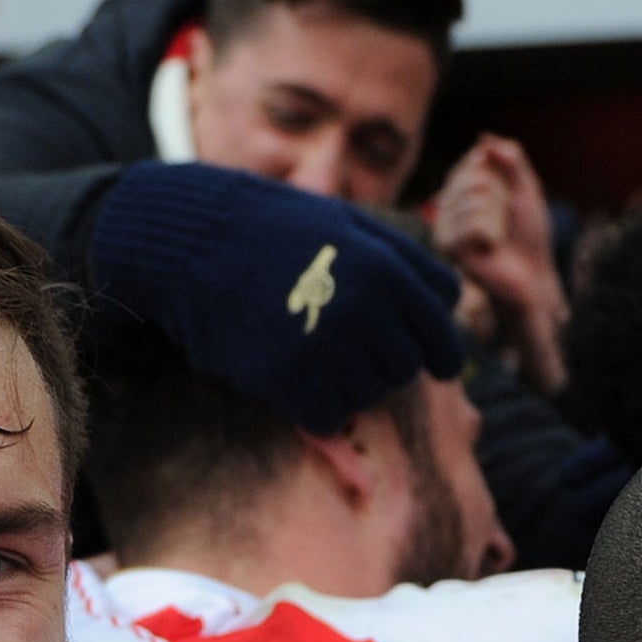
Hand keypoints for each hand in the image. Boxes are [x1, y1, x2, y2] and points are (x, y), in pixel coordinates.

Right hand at [91, 164, 465, 435]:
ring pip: (373, 394)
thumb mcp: (346, 224)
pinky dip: (313, 406)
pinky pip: (330, 417)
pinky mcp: (296, 384)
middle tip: (339, 345)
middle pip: (408, 366)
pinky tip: (287, 375)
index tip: (424, 357)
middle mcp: (371, 310)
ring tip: (308, 350)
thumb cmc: (268, 231)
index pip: (441, 328)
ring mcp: (334, 348)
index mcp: (391, 268)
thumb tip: (452, 303)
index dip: (433, 344)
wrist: (190, 244)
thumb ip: (402, 262)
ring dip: (348, 382)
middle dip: (383, 361)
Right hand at [434, 135, 568, 391]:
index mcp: (466, 189)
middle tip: (506, 223)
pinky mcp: (449, 246)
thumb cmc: (529, 237)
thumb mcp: (527, 191)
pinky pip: (472, 221)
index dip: (500, 174)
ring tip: (499, 238)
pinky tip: (490, 248)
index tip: (510, 199)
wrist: (532, 276)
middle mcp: (451, 204)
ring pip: (475, 196)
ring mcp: (447, 225)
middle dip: (501, 197)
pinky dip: (489, 233)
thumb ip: (512, 161)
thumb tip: (484, 137)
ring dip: (498, 217)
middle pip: (474, 176)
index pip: (475, 160)